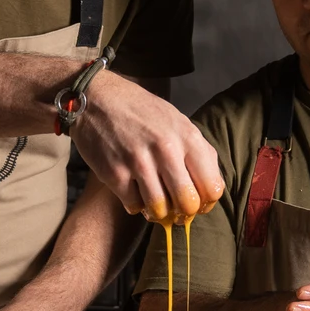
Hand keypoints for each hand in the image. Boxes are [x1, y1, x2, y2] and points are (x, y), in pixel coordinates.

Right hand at [70, 72, 224, 220]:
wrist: (97, 98)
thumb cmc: (141, 112)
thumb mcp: (178, 121)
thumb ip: (198, 151)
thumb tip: (211, 189)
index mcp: (187, 137)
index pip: (212, 188)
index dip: (206, 202)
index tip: (197, 202)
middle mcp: (166, 150)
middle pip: (188, 204)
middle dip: (184, 211)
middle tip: (175, 207)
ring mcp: (139, 163)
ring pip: (161, 210)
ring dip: (158, 210)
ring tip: (153, 198)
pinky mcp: (115, 174)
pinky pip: (134, 206)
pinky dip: (135, 203)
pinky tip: (133, 189)